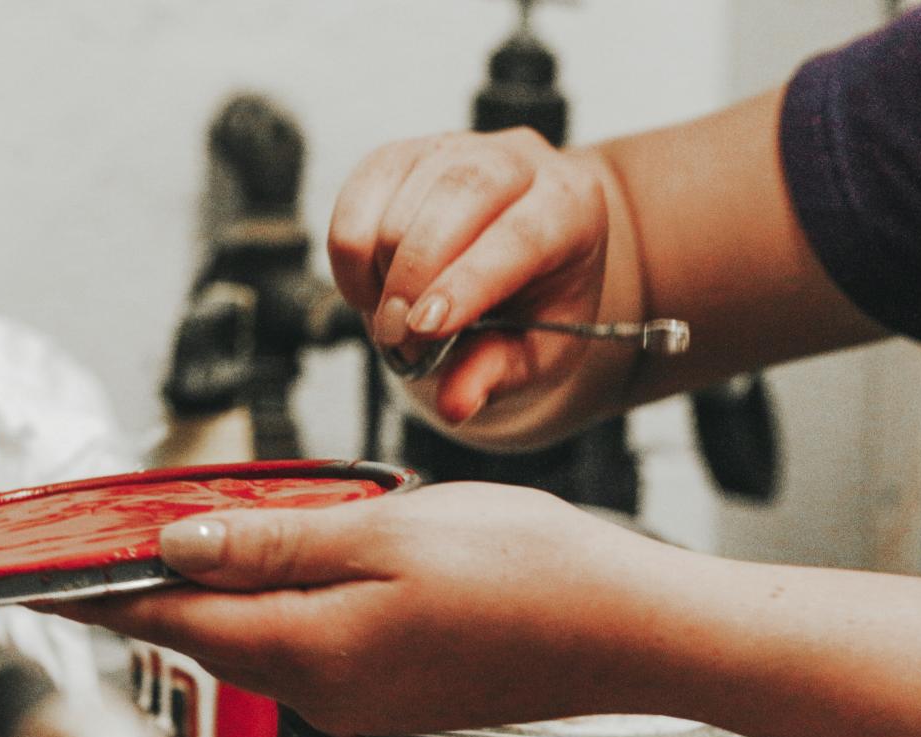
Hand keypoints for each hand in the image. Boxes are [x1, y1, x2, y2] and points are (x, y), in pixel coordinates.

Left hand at [44, 483, 691, 735]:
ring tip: (197, 533)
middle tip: (121, 530)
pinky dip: (279, 603)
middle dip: (158, 585)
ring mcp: (359, 697)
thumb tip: (177, 545)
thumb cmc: (522, 572)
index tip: (44, 577)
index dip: (102, 594)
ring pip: (258, 638)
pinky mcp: (393, 689)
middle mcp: (321, 691)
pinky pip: (308, 645)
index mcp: (307, 651)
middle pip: (209, 634)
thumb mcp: (384, 532)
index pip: (171, 622)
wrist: (626, 629)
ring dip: (221, 590)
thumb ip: (273, 543)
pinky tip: (291, 563)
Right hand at [328, 129, 617, 428]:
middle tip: (396, 336)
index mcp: (571, 207)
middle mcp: (519, 160)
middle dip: (415, 270)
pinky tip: (371, 290)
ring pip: (402, 193)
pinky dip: (350, 252)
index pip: (520, 234)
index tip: (425, 328)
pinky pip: (358, 193)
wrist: (523, 260)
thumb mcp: (535, 354)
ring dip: (382, 270)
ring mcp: (456, 147)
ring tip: (394, 323)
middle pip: (462, 191)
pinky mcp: (403, 154)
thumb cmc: (536, 307)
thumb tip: (456, 404)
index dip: (467, 281)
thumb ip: (496, 375)